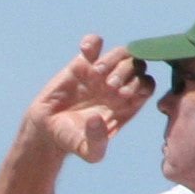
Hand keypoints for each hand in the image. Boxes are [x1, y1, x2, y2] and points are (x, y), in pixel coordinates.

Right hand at [23, 36, 150, 167]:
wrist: (47, 130)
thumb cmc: (73, 141)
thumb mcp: (88, 151)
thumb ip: (97, 142)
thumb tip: (97, 118)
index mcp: (128, 103)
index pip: (146, 85)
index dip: (139, 86)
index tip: (121, 95)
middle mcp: (118, 85)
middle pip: (138, 65)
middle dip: (126, 72)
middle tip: (108, 86)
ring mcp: (101, 72)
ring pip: (121, 53)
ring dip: (112, 59)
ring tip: (95, 74)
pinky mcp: (82, 63)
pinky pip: (94, 44)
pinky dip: (92, 42)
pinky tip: (85, 51)